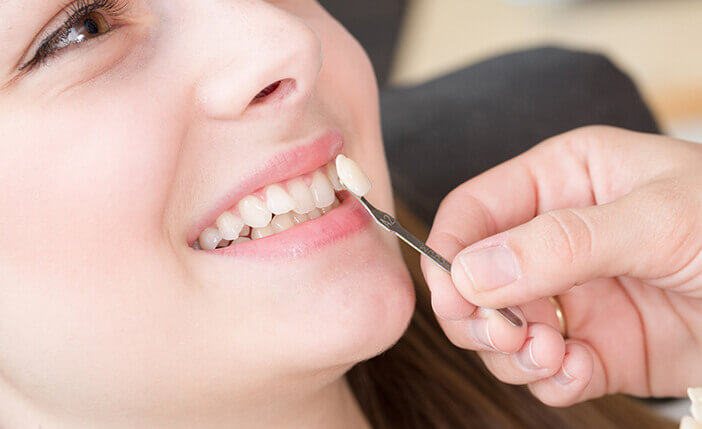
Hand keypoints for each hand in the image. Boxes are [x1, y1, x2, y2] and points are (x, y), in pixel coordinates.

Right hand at [422, 126, 701, 405]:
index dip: (451, 251)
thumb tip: (471, 272)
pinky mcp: (595, 347)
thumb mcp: (659, 218)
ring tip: (553, 355)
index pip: (474, 210)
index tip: (454, 297)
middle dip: (479, 313)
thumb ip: (562, 242)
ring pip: (501, 330)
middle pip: (475, 277)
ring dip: (513, 352)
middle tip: (507, 335)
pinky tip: (575, 373)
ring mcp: (573, 296)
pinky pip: (544, 369)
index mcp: (562, 181)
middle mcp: (555, 238)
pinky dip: (548, 380)